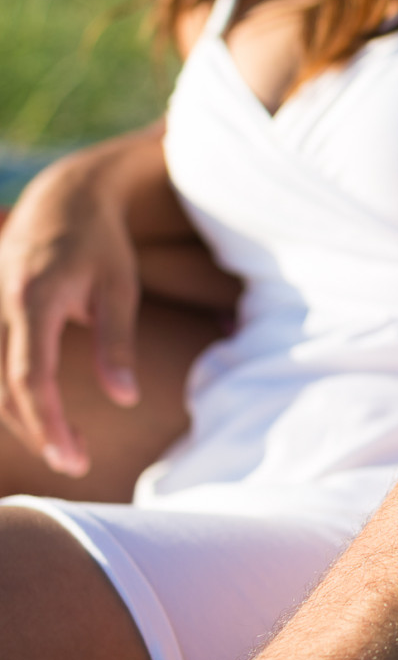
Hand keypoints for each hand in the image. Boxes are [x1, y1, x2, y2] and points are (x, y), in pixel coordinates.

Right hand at [0, 159, 141, 475]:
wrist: (64, 196)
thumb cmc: (100, 242)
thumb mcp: (120, 288)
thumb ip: (117, 343)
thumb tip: (123, 399)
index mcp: (34, 298)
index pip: (30, 377)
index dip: (46, 423)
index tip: (71, 459)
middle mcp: (0, 305)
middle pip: (5, 388)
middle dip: (37, 431)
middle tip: (77, 463)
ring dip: (26, 418)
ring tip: (69, 445)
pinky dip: (16, 395)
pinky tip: (43, 416)